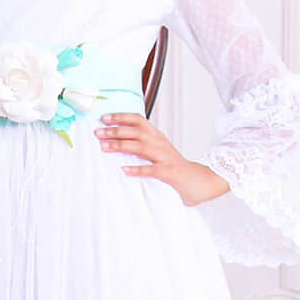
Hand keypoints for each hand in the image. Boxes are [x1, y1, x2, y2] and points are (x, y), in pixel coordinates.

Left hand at [94, 114, 229, 206]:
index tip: (103, 118)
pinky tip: (124, 170)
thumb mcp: (157, 152)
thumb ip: (141, 146)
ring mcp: (165, 158)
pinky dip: (138, 169)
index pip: (138, 121)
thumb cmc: (174, 167)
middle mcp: (160, 143)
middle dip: (116, 131)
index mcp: (157, 137)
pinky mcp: (169, 172)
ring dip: (121, 145)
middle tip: (97, 133)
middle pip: (137, 132)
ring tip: (104, 147)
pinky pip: (152, 170)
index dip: (121, 117)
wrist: (201, 181)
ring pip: (142, 147)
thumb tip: (114, 143)